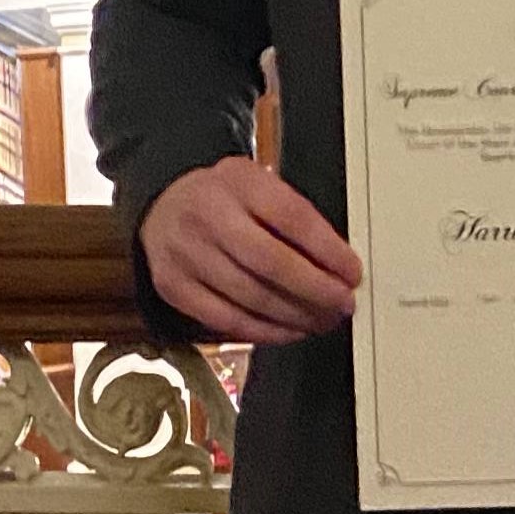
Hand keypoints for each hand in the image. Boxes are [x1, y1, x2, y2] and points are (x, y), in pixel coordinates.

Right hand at [140, 158, 361, 344]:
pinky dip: (266, 331)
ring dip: (296, 316)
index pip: (292, 217)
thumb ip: (295, 216)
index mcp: (239, 182)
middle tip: (343, 304)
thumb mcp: (258, 185)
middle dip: (315, 290)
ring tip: (322, 320)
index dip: (328, 251)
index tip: (352, 273)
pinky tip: (290, 330)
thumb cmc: (224, 200)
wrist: (162, 210)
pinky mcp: (175, 288)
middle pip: (271, 262)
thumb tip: (338, 264)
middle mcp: (209, 216)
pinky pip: (228, 320)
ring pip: (251, 297)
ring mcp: (188, 254)